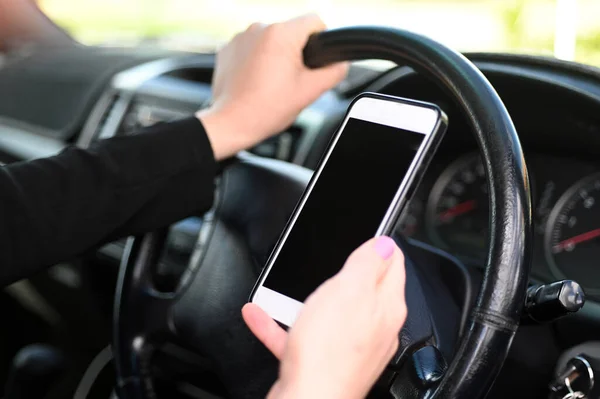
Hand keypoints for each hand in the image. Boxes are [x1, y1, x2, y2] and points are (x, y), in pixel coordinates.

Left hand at [197, 14, 347, 160]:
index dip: (321, 41)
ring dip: (275, 57)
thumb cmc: (266, 109)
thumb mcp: (310, 91)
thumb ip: (334, 72)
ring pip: (270, 40)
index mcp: (281, 33)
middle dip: (296, 53)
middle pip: (291, 32)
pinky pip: (251, 48)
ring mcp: (240, 37)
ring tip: (271, 84)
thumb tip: (341, 63)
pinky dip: (256, 61)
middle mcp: (259, 28)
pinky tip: (255, 82)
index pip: (315, 21)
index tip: (315, 61)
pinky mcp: (227, 48)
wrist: (230, 123)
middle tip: (291, 81)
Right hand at [242, 236, 406, 398]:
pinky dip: (284, 324)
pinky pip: (302, 336)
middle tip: (332, 256)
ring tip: (290, 285)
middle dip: (346, 271)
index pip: (393, 265)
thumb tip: (386, 243)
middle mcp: (373, 328)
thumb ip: (368, 263)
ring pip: (331, 312)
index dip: (381, 244)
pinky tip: (262, 315)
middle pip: (364, 288)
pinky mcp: (324, 362)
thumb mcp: (350, 290)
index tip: (371, 233)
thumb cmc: (329, 352)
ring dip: (309, 298)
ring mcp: (349, 347)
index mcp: (385, 306)